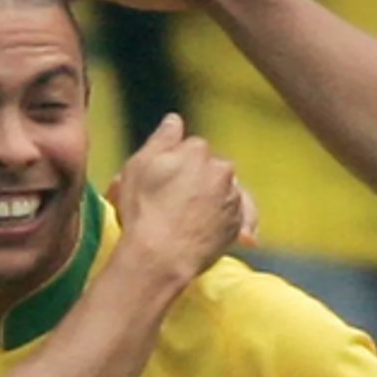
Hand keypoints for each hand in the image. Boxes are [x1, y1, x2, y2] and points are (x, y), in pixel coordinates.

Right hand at [109, 113, 249, 280]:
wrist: (160, 256)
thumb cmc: (144, 211)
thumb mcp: (139, 165)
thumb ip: (162, 138)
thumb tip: (175, 120)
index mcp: (198, 150)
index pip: (190, 148)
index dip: (174, 164)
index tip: (162, 180)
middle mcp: (221, 170)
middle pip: (210, 169)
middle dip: (196, 181)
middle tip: (172, 202)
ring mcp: (232, 198)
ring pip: (224, 193)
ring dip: (213, 200)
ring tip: (190, 218)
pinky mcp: (237, 226)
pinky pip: (237, 219)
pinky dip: (228, 222)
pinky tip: (213, 229)